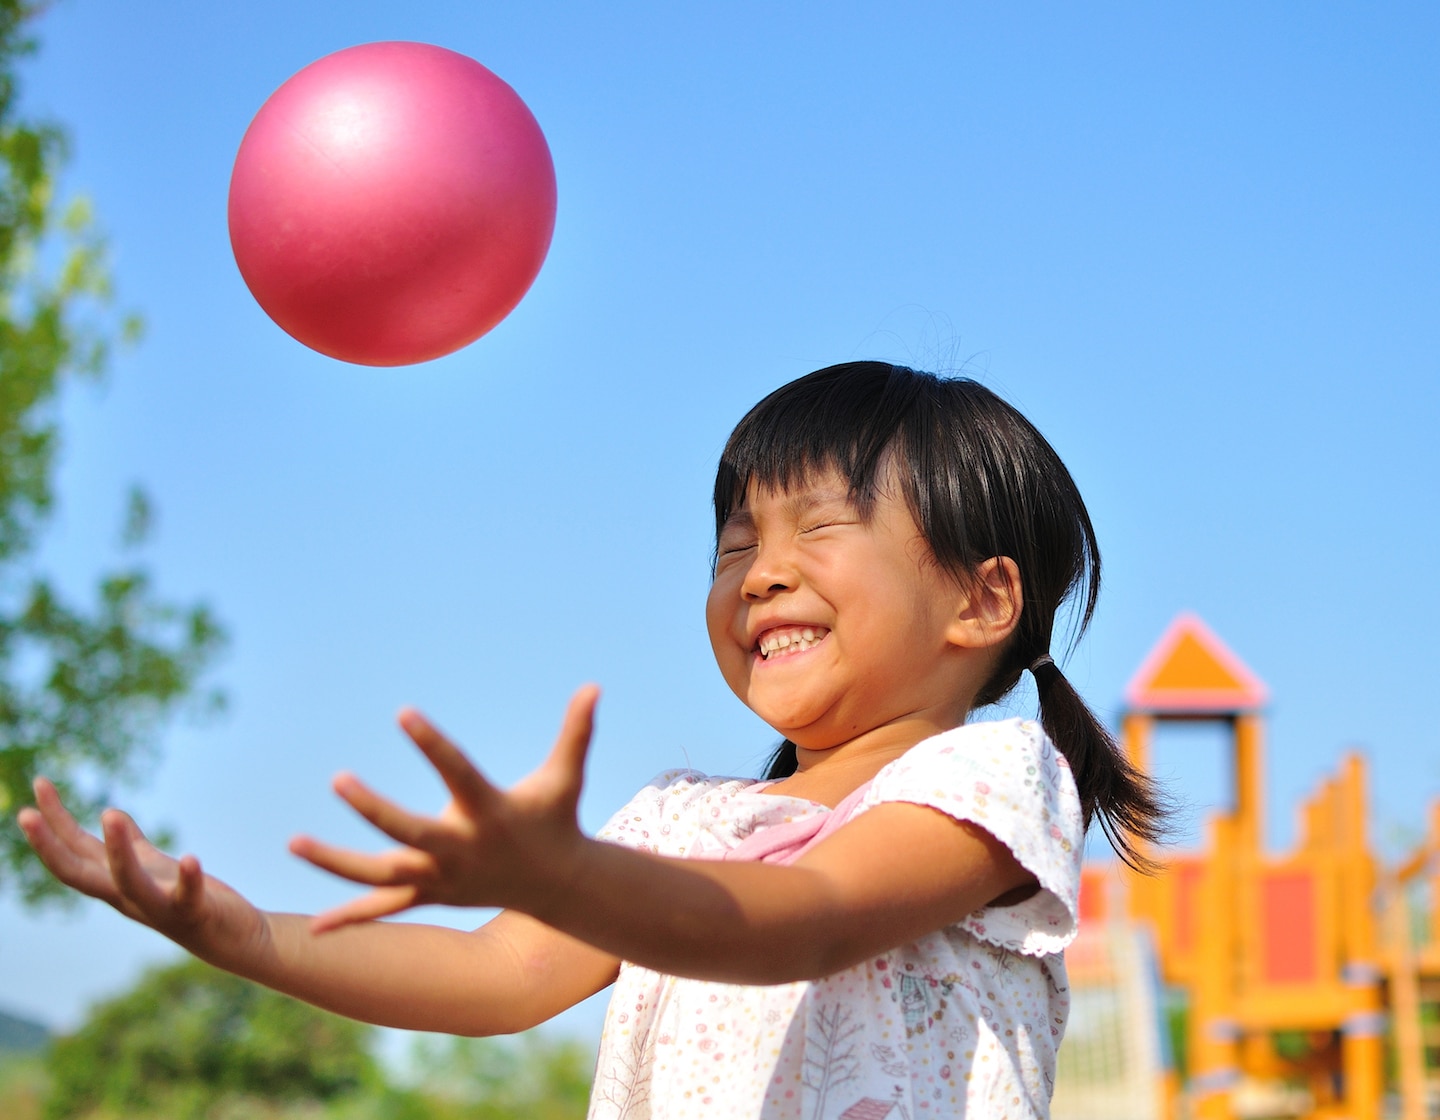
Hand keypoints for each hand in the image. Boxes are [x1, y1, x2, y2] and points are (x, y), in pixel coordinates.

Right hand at [17, 779, 269, 968]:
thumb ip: (133, 844)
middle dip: (50, 845)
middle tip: (25, 814)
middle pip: (79, 873)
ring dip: (118, 851)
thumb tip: (110, 813)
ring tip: (111, 814)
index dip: (54, 822)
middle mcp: (130, 898)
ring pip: (127, 883)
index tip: (40, 783)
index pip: (76, 851)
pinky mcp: (194, 914)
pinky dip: (188, 879)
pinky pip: (187, 897)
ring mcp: (159, 908)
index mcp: (119, 882)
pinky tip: (191, 858)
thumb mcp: (157, 867)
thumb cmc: (192, 902)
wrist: (235, 941)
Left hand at [290, 685, 598, 932]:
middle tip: (338, 779)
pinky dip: (349, 919)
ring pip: (381, 876)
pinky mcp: (430, 896)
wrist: (556, 885)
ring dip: (336, 863)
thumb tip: (594, 686)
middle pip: (409, 833)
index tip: (403, 712)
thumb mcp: (565, 776)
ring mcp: (442, 879)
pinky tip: (311, 930)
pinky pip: (383, 910)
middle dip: (373, 810)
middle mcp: (461, 849)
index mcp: (488, 813)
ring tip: (293, 843)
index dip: (432, 743)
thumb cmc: (555, 818)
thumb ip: (576, 732)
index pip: (456, 772)